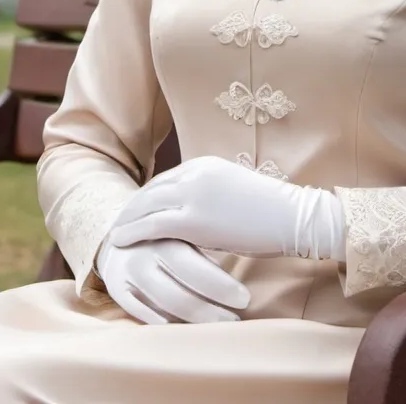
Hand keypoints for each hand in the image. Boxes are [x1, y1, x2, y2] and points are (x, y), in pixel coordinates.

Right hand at [96, 236, 249, 324]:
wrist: (121, 230)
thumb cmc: (167, 232)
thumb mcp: (184, 229)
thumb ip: (205, 239)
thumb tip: (248, 249)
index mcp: (165, 233)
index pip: (194, 265)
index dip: (220, 285)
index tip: (245, 299)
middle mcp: (145, 254)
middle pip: (179, 290)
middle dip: (210, 309)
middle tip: (237, 319)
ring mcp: (129, 272)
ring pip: (163, 304)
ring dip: (195, 320)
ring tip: (222, 323)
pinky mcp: (117, 288)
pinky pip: (140, 313)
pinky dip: (162, 321)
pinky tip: (184, 327)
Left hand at [109, 156, 344, 260]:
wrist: (291, 216)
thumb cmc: (270, 210)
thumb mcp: (234, 190)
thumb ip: (212, 194)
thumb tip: (199, 212)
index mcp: (205, 163)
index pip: (165, 179)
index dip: (148, 196)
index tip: (136, 210)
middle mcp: (195, 173)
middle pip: (151, 189)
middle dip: (132, 206)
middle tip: (118, 221)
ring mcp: (192, 194)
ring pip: (146, 205)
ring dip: (126, 219)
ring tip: (113, 233)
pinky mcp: (193, 219)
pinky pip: (152, 225)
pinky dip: (131, 232)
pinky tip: (118, 241)